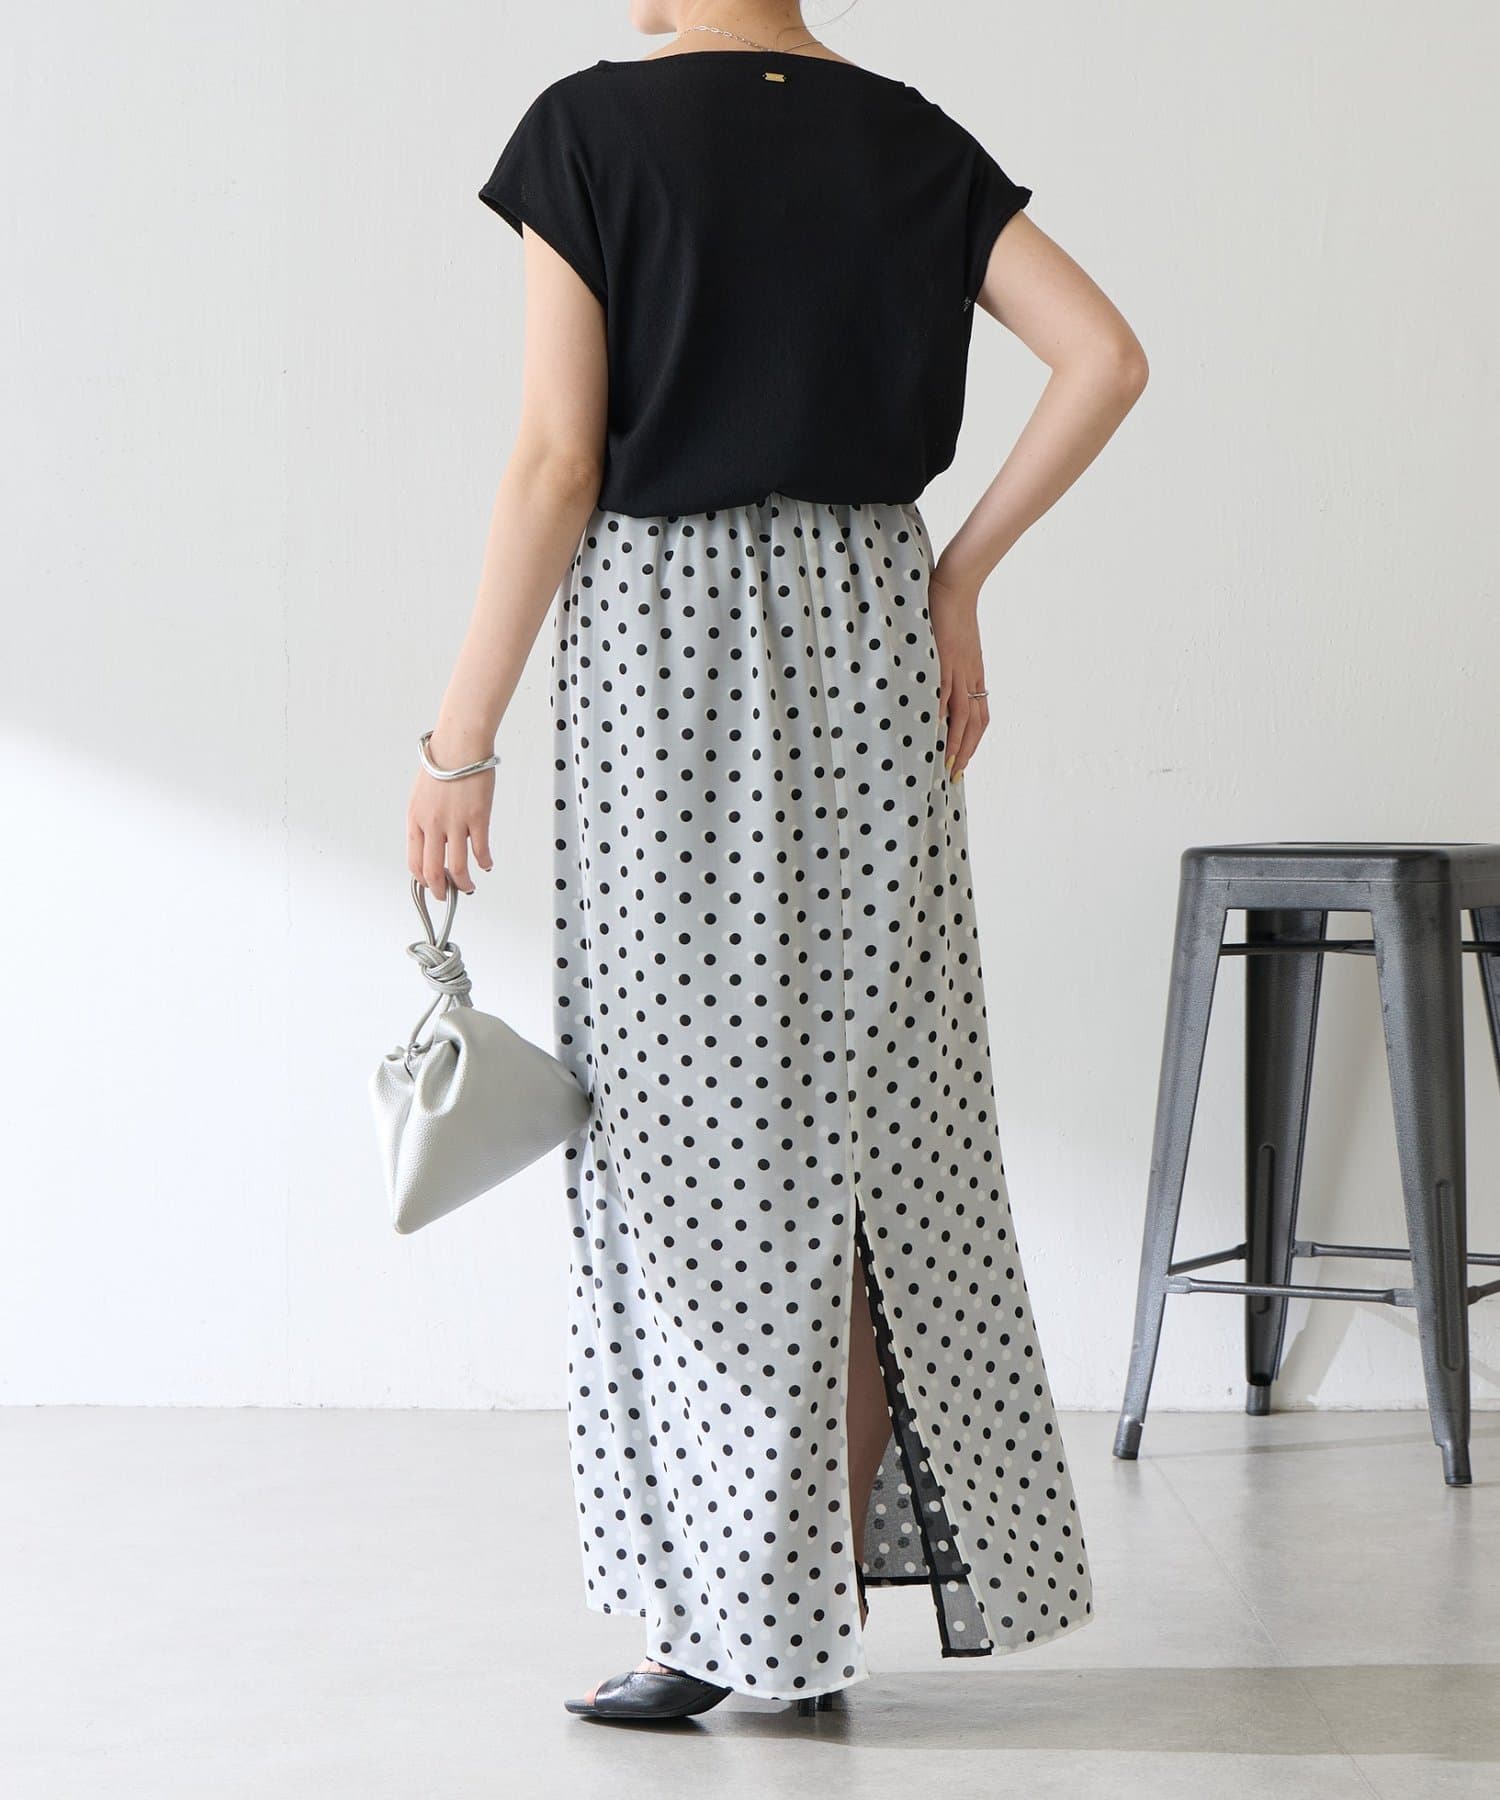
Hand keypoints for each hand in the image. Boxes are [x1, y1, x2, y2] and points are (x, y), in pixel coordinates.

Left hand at [406, 726, 495, 899]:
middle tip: (448, 895)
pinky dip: (484, 863)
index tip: (432, 885)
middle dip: (441, 890)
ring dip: (464, 884)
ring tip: (469, 888)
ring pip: (457, 867)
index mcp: (415, 819)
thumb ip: (425, 820)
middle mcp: (432, 825)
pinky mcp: (477, 818)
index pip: (414, 861)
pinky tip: (486, 865)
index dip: (423, 880)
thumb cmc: (442, 764)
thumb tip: (434, 841)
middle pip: (433, 871)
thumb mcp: (421, 795)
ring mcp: (455, 823)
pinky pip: (480, 850)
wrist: (459, 745)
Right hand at [927, 567, 988, 780]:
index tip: (962, 761)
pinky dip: (941, 714)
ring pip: (963, 715)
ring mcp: (959, 669)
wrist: (956, 586)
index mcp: (975, 675)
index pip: (980, 717)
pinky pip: (944, 692)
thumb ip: (950, 666)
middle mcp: (971, 676)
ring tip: (947, 764)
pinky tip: (933, 732)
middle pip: (975, 724)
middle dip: (966, 752)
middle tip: (955, 775)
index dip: (973, 742)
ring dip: (957, 743)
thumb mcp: (957, 646)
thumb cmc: (952, 613)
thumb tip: (939, 685)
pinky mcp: (945, 659)